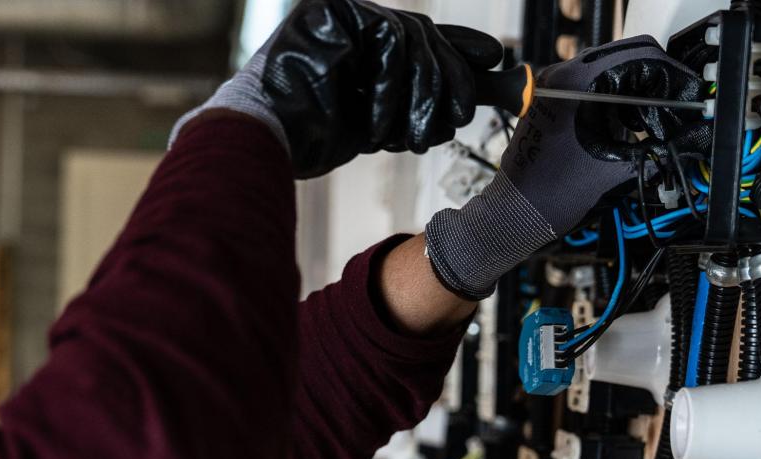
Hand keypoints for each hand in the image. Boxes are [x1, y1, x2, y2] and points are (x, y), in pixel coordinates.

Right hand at [170, 0, 503, 178]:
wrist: (266, 143)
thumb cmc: (313, 135)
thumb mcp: (384, 117)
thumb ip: (425, 97)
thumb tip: (485, 91)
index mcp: (360, 37)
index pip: (420, 35)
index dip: (461, 48)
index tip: (495, 60)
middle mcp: (350, 16)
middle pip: (423, 35)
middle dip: (448, 81)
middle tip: (457, 119)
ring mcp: (340, 8)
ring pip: (411, 38)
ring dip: (417, 96)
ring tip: (406, 137)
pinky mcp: (331, 8)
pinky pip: (388, 37)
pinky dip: (391, 85)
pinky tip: (377, 122)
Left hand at [423, 36, 701, 299]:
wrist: (515, 213)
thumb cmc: (548, 195)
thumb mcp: (611, 170)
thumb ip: (650, 151)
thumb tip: (680, 140)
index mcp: (575, 83)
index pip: (638, 54)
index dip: (669, 73)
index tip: (685, 92)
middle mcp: (560, 78)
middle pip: (624, 60)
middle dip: (654, 84)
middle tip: (672, 110)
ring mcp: (553, 88)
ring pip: (609, 74)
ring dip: (635, 95)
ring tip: (651, 124)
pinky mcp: (551, 103)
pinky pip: (592, 90)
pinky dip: (614, 104)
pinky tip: (627, 129)